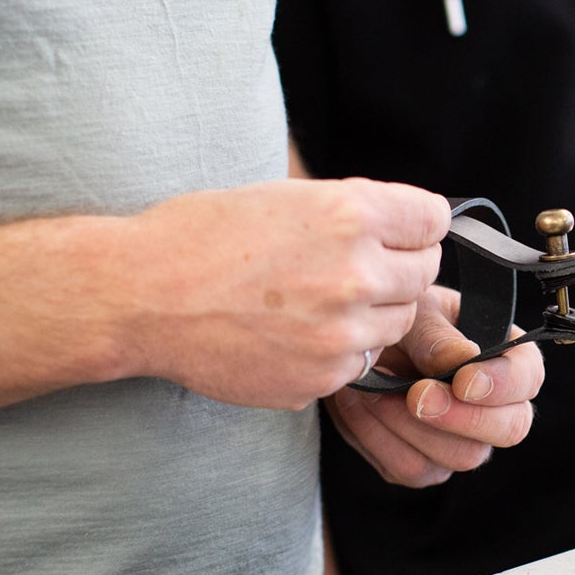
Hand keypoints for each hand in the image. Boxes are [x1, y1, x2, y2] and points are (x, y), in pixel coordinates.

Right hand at [124, 178, 451, 408]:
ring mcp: (341, 334)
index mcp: (350, 214)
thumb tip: (407, 227)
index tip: (398, 233)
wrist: (140, 296)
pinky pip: (360, 362)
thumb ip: (354, 212)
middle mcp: (356, 274)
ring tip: (315, 300)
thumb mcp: (285, 196)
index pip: (434, 220)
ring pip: (399, 323)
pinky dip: (339, 351)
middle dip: (397, 268)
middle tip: (349, 269)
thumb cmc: (201, 236)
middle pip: (425, 273)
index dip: (414, 226)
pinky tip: (293, 333)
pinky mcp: (322, 378)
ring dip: (373, 313)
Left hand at [324, 286, 543, 487]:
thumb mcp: (417, 311)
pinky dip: (379, 439)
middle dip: (463, 416)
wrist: (359, 346)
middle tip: (417, 395)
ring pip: (460, 456)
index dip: (503, 385)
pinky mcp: (426, 465)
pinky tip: (360, 405)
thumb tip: (463, 359)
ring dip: (411, 427)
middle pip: (509, 429)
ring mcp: (464, 441)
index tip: (464, 380)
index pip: (528, 378)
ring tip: (373, 389)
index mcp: (506, 359)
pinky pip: (413, 469)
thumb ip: (437, 336)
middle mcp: (496, 407)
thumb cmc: (401, 320)